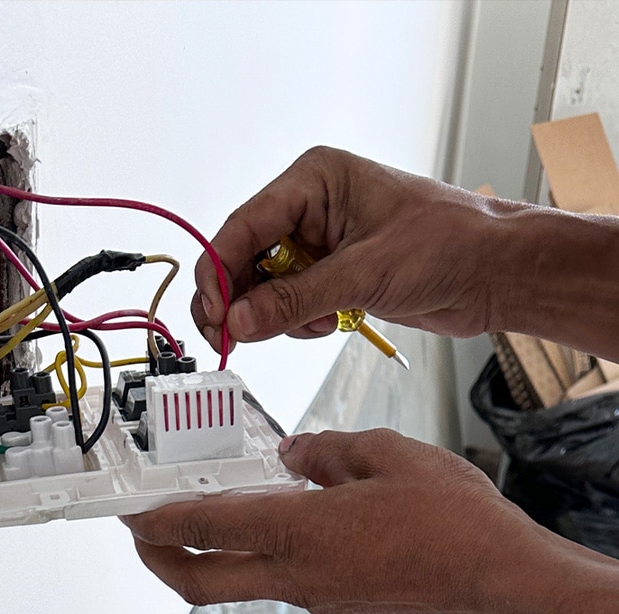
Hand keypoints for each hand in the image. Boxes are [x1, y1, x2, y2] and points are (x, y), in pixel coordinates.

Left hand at [122, 429, 531, 613]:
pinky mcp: (333, 598)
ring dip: (207, 554)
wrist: (495, 575)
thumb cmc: (448, 518)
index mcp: (298, 532)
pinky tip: (272, 519)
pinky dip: (255, 552)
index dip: (156, 520)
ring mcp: (313, 593)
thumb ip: (324, 450)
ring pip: (235, 581)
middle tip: (143, 530)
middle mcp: (295, 573)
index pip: (203, 528)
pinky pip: (275, 578)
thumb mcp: (382, 454)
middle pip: (200, 581)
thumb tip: (295, 453)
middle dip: (159, 558)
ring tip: (203, 514)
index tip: (130, 512)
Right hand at [193, 146, 510, 351]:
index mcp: (314, 181)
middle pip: (246, 258)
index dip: (220, 271)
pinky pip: (291, 303)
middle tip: (228, 337)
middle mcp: (310, 209)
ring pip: (264, 286)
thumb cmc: (448, 243)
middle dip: (240, 300)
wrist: (494, 273)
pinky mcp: (331, 274)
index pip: (245, 226)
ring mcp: (320, 244)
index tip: (215, 312)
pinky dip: (299, 321)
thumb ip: (295, 300)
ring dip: (276, 314)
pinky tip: (328, 324)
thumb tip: (239, 322)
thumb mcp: (365, 273)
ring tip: (311, 324)